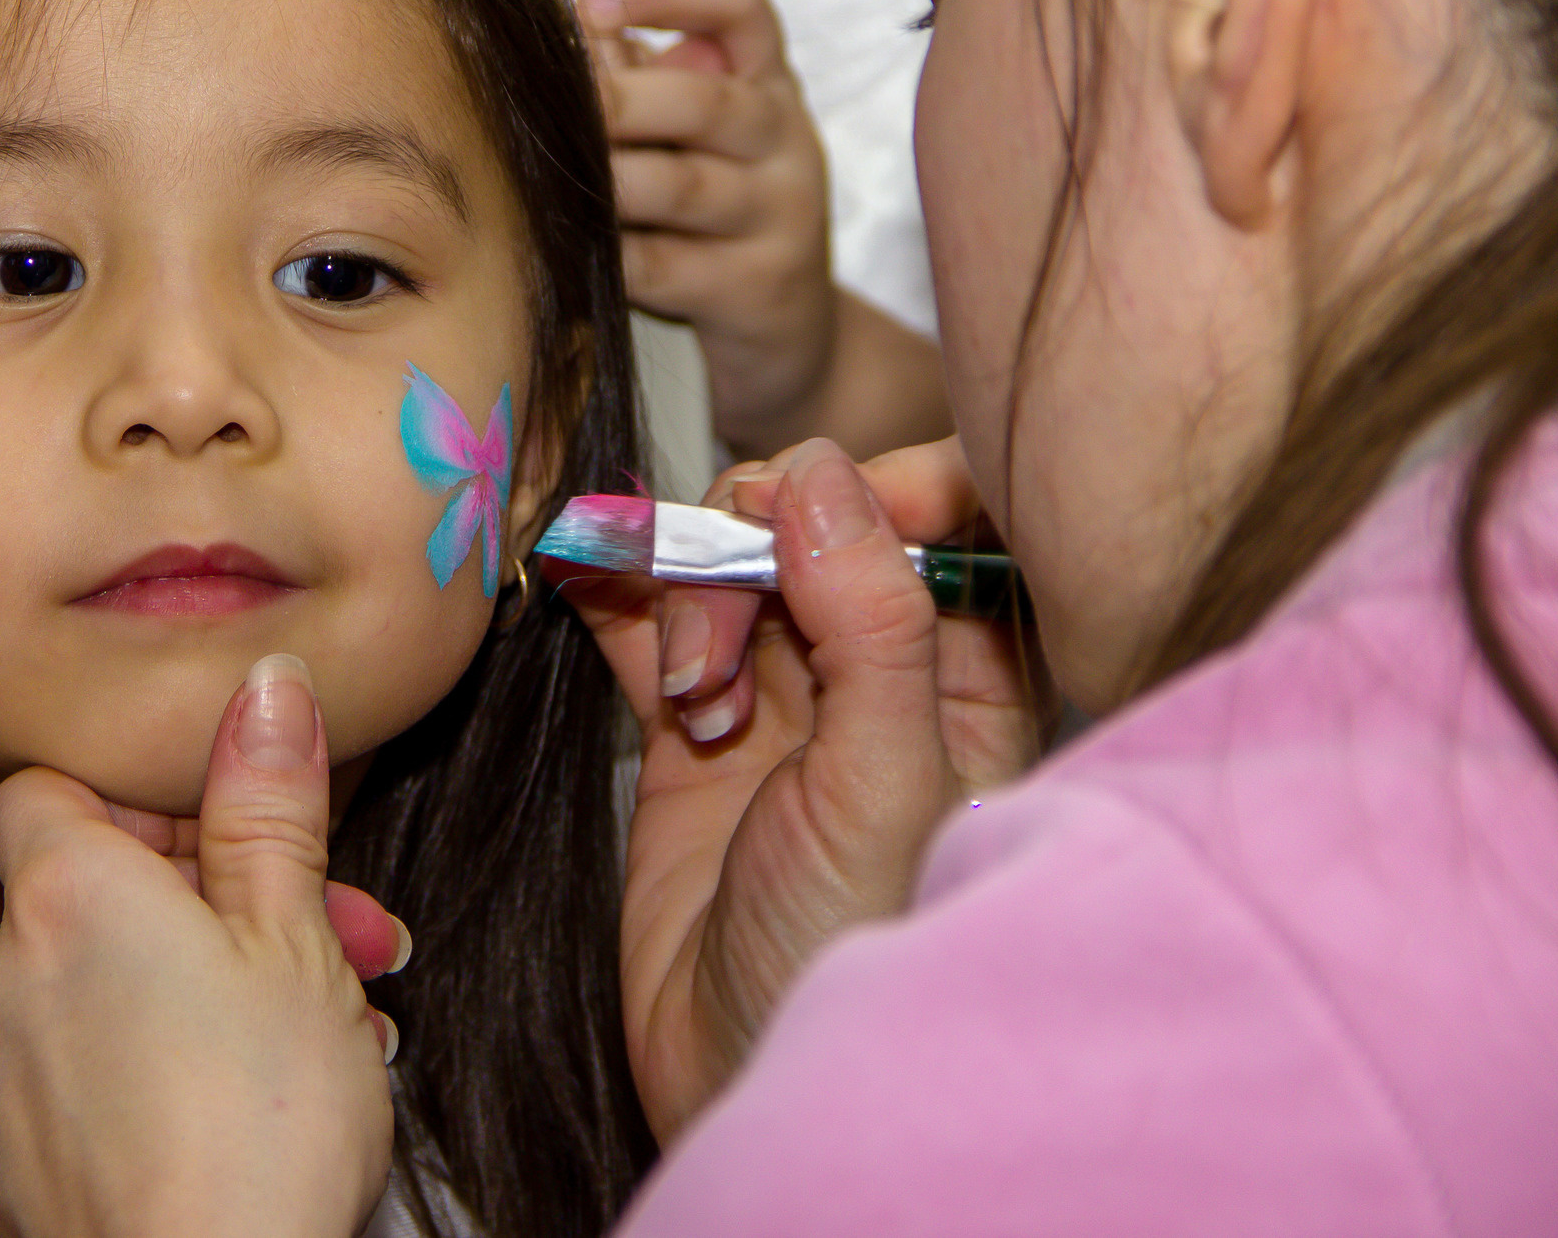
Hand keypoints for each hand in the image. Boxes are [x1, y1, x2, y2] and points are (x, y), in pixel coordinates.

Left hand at [0, 655, 394, 1237]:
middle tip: (323, 959)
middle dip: (198, 921)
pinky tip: (203, 1133)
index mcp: (70, 895)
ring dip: (166, 1013)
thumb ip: (268, 808)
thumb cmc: (263, 1125)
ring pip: (73, 1012)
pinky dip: (114, 1105)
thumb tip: (267, 684)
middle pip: (80, 907)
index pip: (55, 794)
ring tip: (286, 1060)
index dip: (141, 812)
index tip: (225, 851)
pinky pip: (47, 1108)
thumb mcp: (296, 941)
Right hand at [555, 437, 1037, 1138]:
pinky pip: (649, 620)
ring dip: (685, 591)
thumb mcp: (886, 785)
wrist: (741, 1079)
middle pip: (816, 526)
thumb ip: (869, 624)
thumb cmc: (855, 955)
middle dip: (756, 550)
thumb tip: (820, 477)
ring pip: (728, 565)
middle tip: (722, 635)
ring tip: (686, 694)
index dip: (883, 484)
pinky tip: (585, 577)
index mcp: (972, 679)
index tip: (814, 500)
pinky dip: (615, 590)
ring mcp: (781, 697)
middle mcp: (880, 673)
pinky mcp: (689, 729)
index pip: (953, 522)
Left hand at [583, 0, 950, 458]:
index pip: (739, 5)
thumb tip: (558, 29)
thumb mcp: (693, 139)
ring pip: (683, 187)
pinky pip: (666, 267)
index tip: (592, 2)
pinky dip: (609, 257)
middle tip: (559, 108)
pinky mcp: (758, 291)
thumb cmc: (713, 220)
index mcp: (767, 82)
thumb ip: (634, 79)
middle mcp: (786, 140)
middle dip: (621, 101)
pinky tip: (568, 251)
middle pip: (707, 101)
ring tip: (555, 184)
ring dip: (609, 183)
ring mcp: (781, 218)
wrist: (793, 342)